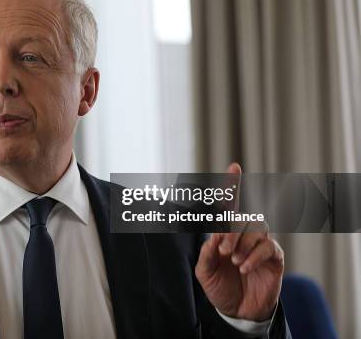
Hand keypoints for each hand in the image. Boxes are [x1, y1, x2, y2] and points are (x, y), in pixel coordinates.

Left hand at [195, 163, 284, 320]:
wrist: (237, 312)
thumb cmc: (220, 288)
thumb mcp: (204, 272)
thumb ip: (206, 253)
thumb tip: (213, 235)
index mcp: (225, 233)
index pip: (229, 205)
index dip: (231, 185)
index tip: (234, 166)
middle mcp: (244, 234)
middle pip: (240, 217)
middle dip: (229, 232)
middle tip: (222, 252)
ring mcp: (260, 244)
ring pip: (256, 228)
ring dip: (242, 243)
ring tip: (233, 262)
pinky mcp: (274, 257)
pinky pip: (268, 246)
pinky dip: (253, 256)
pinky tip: (243, 268)